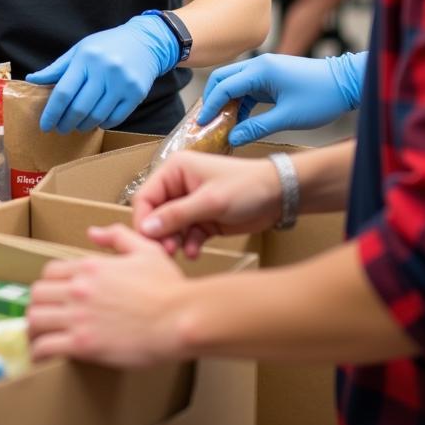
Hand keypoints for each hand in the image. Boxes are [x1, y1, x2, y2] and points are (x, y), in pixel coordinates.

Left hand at [27, 15, 177, 132]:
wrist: (145, 42)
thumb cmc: (106, 46)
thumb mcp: (79, 50)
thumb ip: (57, 68)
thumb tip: (32, 80)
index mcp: (86, 58)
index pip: (63, 92)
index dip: (51, 112)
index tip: (45, 125)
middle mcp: (105, 70)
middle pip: (79, 108)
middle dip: (65, 123)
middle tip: (60, 128)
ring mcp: (122, 83)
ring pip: (96, 116)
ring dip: (83, 125)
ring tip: (77, 125)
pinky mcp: (136, 94)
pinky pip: (115, 118)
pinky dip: (102, 124)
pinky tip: (96, 121)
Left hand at [28, 224, 188, 367]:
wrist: (179, 319)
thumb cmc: (167, 287)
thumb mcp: (145, 250)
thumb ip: (117, 237)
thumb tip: (94, 232)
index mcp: (90, 266)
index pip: (50, 271)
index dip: (49, 284)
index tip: (54, 296)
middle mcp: (78, 289)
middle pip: (37, 294)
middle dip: (38, 305)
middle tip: (45, 316)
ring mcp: (78, 316)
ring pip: (35, 319)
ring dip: (34, 329)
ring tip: (39, 337)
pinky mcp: (83, 345)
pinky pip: (45, 346)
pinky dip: (39, 352)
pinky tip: (42, 357)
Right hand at [132, 151, 282, 257]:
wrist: (280, 195)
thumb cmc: (246, 187)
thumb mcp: (209, 202)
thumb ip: (176, 215)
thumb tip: (145, 229)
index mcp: (174, 170)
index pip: (146, 196)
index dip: (144, 219)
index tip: (147, 241)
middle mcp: (178, 185)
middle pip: (156, 214)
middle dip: (159, 234)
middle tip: (166, 252)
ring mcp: (190, 203)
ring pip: (170, 227)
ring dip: (173, 241)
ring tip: (180, 254)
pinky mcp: (203, 219)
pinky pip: (186, 235)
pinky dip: (188, 244)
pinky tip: (195, 252)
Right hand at [198, 52, 366, 145]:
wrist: (346, 83)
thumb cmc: (320, 98)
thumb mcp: (288, 118)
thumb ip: (257, 128)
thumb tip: (233, 138)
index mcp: (261, 71)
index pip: (225, 87)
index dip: (210, 106)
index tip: (200, 123)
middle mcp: (259, 65)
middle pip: (223, 78)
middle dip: (211, 99)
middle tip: (205, 120)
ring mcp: (265, 69)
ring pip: (234, 82)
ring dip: (225, 101)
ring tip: (219, 123)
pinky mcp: (271, 76)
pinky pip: (247, 87)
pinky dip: (239, 102)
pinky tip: (238, 120)